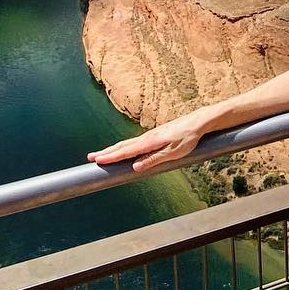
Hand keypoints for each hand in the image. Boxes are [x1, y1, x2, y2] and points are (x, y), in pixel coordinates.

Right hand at [86, 112, 206, 174]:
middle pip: (122, 146)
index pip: (126, 151)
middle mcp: (146, 137)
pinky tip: (122, 150)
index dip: (111, 157)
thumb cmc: (187, 138)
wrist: (198, 122)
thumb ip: (154, 160)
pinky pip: (134, 142)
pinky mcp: (154, 135)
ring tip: (101, 154)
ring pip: (127, 143)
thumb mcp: (173, 153)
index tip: (97, 161)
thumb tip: (135, 167)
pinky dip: (123, 146)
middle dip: (106, 153)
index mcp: (149, 142)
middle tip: (90, 158)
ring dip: (113, 149)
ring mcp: (150, 135)